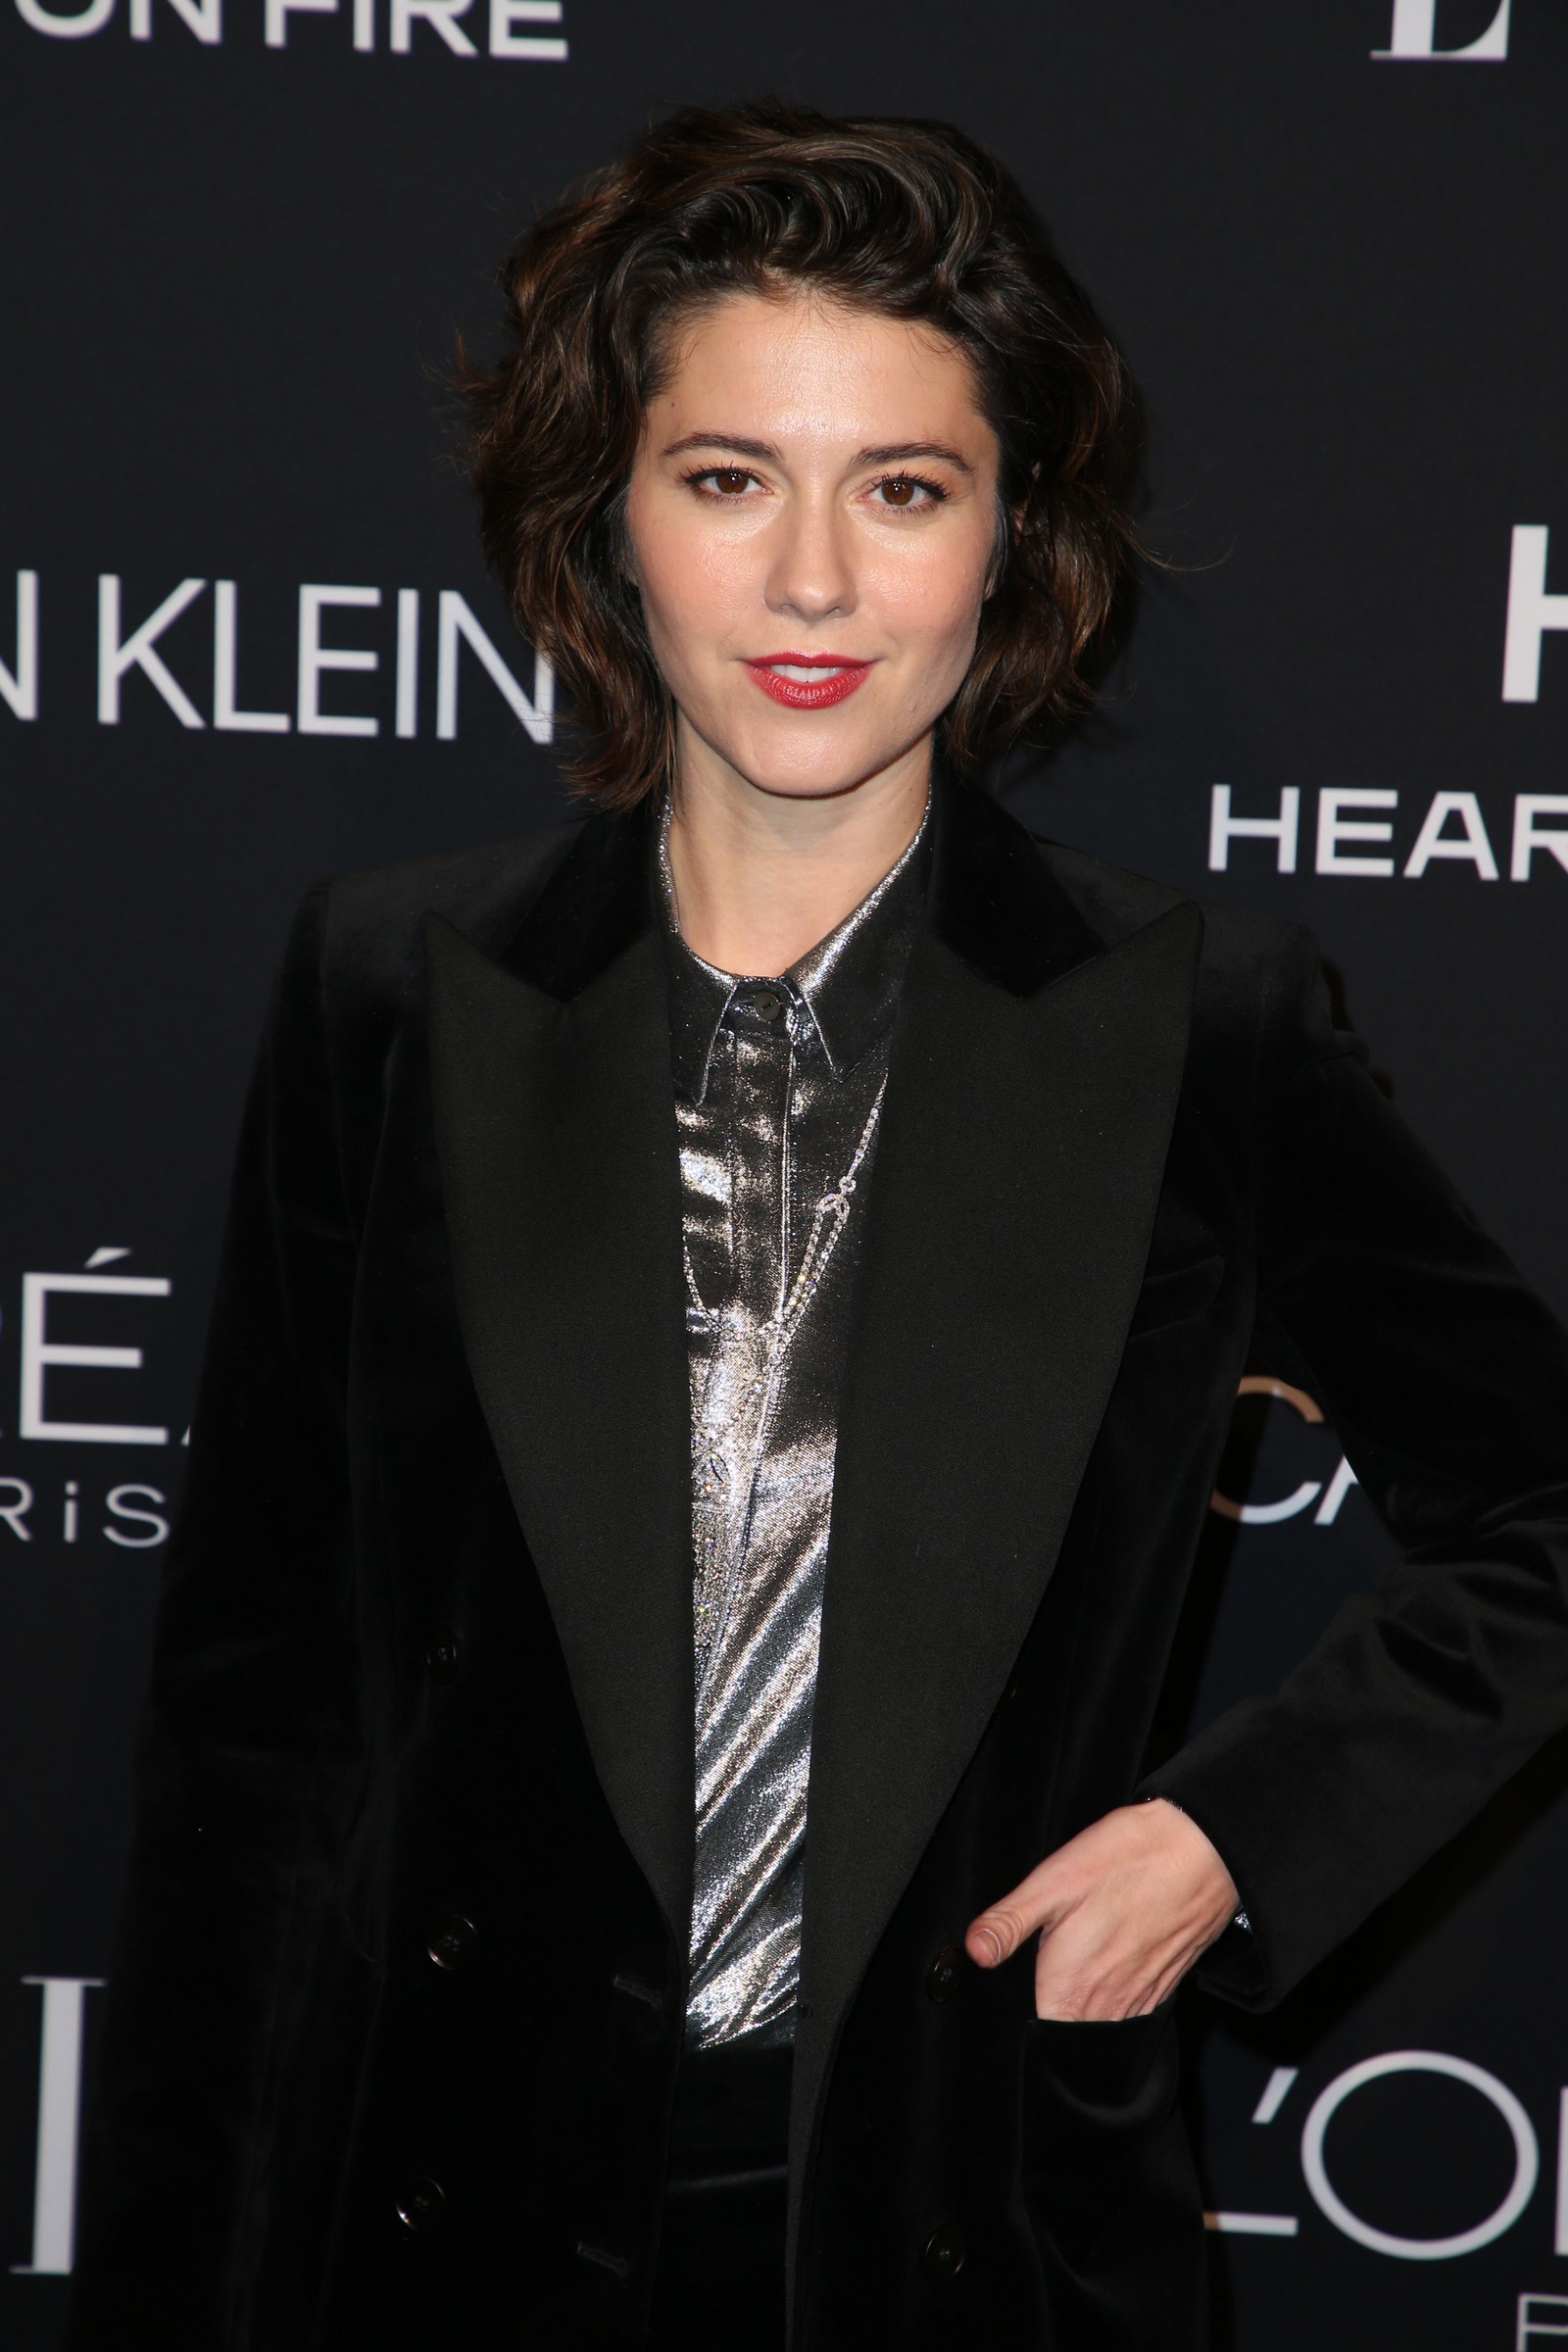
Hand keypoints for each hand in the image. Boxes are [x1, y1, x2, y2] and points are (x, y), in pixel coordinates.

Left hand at [964, 1800, 1238, 2020]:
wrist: (1201, 1849)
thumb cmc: (1126, 1860)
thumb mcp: (1052, 1882)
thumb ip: (1009, 1923)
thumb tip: (974, 1951)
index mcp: (1070, 1987)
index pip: (1037, 2033)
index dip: (1021, 2017)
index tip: (1017, 1990)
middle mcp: (1106, 2005)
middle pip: (1068, 2031)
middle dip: (1052, 2012)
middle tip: (1049, 1966)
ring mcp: (1139, 1999)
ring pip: (1101, 2023)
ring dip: (1085, 2006)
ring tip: (1079, 1963)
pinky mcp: (1164, 1985)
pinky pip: (1131, 2010)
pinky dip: (1115, 1996)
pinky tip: (1111, 1960)